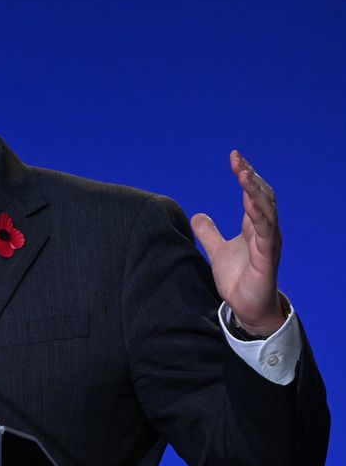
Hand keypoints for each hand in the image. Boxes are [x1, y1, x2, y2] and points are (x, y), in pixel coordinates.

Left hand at [191, 151, 285, 336]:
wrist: (247, 307)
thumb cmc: (240, 279)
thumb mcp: (218, 252)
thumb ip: (209, 233)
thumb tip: (197, 215)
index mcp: (254, 227)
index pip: (252, 194)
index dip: (245, 176)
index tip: (235, 157)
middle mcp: (265, 231)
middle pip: (261, 196)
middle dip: (250, 176)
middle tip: (237, 159)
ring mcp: (268, 244)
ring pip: (266, 211)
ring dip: (255, 192)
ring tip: (244, 174)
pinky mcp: (267, 259)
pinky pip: (266, 234)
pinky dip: (259, 217)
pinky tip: (250, 204)